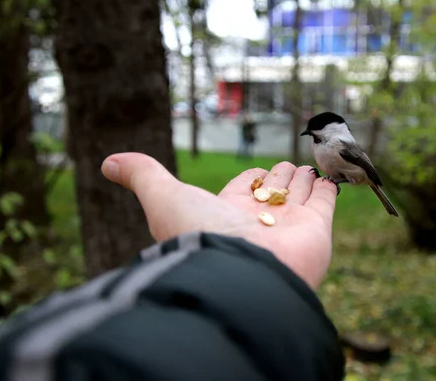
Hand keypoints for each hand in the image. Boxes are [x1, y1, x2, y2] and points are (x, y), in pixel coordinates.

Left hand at [100, 153, 337, 288]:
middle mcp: (258, 220)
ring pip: (299, 194)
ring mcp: (289, 224)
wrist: (241, 273)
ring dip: (303, 180)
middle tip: (287, 165)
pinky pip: (324, 201)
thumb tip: (108, 162)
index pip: (243, 190)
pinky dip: (327, 189)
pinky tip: (328, 179)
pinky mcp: (316, 228)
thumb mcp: (163, 198)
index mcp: (226, 213)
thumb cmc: (200, 237)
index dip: (250, 179)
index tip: (256, 173)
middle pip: (273, 191)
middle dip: (279, 177)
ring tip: (307, 168)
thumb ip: (143, 176)